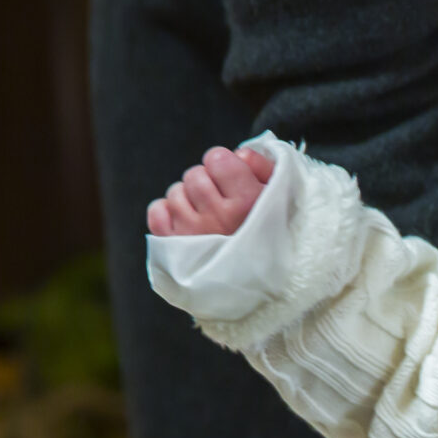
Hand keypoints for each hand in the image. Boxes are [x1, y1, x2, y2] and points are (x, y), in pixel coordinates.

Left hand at [146, 145, 275, 236]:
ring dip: (188, 200)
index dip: (223, 164)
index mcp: (247, 203)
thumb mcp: (280, 197)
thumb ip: (262, 166)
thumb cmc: (271, 237)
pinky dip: (168, 214)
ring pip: (176, 193)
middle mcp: (218, 218)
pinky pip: (157, 211)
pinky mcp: (173, 247)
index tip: (231, 179)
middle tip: (220, 202)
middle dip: (205, 182)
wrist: (260, 284)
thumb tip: (238, 153)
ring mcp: (193, 233)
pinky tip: (188, 224)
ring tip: (206, 218)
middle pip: (194, 174)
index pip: (217, 158)